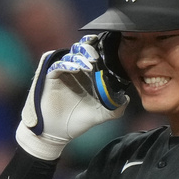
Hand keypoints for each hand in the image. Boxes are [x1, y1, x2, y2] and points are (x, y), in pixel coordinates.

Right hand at [16, 35, 128, 160]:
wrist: (58, 132)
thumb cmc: (78, 122)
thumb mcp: (101, 115)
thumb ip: (116, 108)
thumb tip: (127, 99)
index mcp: (87, 75)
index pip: (93, 55)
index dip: (98, 48)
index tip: (106, 46)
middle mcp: (74, 70)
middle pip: (81, 50)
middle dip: (89, 49)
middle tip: (97, 56)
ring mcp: (62, 72)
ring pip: (69, 55)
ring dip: (80, 57)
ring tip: (89, 64)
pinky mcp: (50, 77)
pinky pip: (57, 66)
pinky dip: (66, 64)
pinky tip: (76, 68)